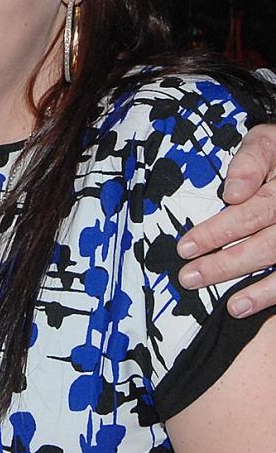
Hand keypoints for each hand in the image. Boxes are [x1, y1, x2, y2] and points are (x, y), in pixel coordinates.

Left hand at [177, 123, 275, 316]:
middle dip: (225, 265)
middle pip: (264, 246)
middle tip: (188, 276)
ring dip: (256, 290)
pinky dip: (271, 297)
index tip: (186, 246)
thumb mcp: (267, 142)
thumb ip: (250, 162)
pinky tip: (252, 309)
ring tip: (230, 305)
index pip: (250, 213)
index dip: (217, 231)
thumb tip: (232, 193)